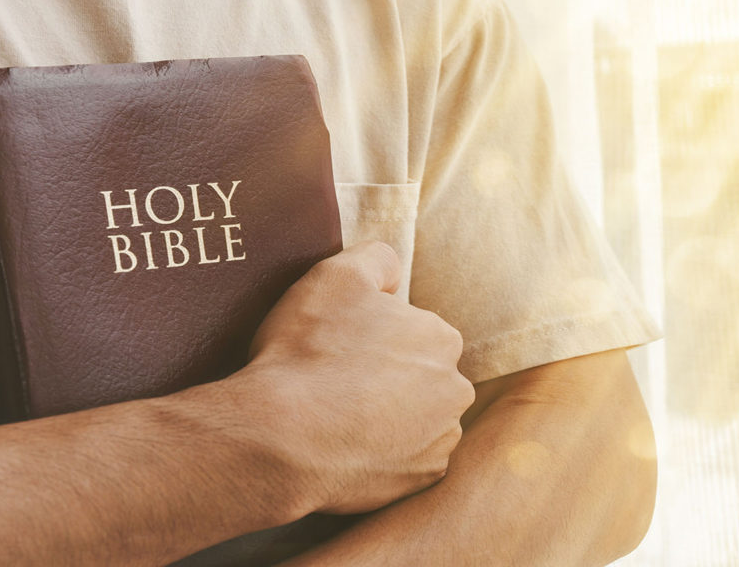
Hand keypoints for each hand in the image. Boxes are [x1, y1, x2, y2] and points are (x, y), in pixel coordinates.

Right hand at [241, 241, 474, 513]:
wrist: (283, 437)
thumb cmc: (308, 351)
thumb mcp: (335, 275)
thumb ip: (375, 259)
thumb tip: (391, 270)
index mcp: (441, 337)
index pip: (411, 330)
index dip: (372, 336)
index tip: (339, 347)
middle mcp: (455, 389)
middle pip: (420, 376)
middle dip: (388, 378)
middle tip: (337, 383)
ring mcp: (441, 439)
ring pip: (418, 419)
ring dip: (389, 417)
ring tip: (339, 418)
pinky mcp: (421, 479)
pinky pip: (406, 460)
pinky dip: (383, 454)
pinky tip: (347, 447)